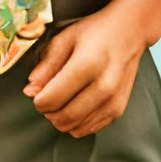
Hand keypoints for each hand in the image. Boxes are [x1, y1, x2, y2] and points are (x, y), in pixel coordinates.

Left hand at [23, 5, 148, 137]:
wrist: (130, 32)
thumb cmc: (95, 32)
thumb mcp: (65, 39)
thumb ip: (46, 65)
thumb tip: (29, 91)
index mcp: (86, 65)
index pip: (50, 99)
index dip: (37, 100)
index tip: (38, 89)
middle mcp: (103, 87)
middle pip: (61, 118)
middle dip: (48, 111)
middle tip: (48, 95)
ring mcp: (113, 101)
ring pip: (73, 128)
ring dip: (61, 118)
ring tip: (62, 99)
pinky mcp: (118, 110)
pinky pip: (88, 130)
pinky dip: (76, 123)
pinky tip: (76, 106)